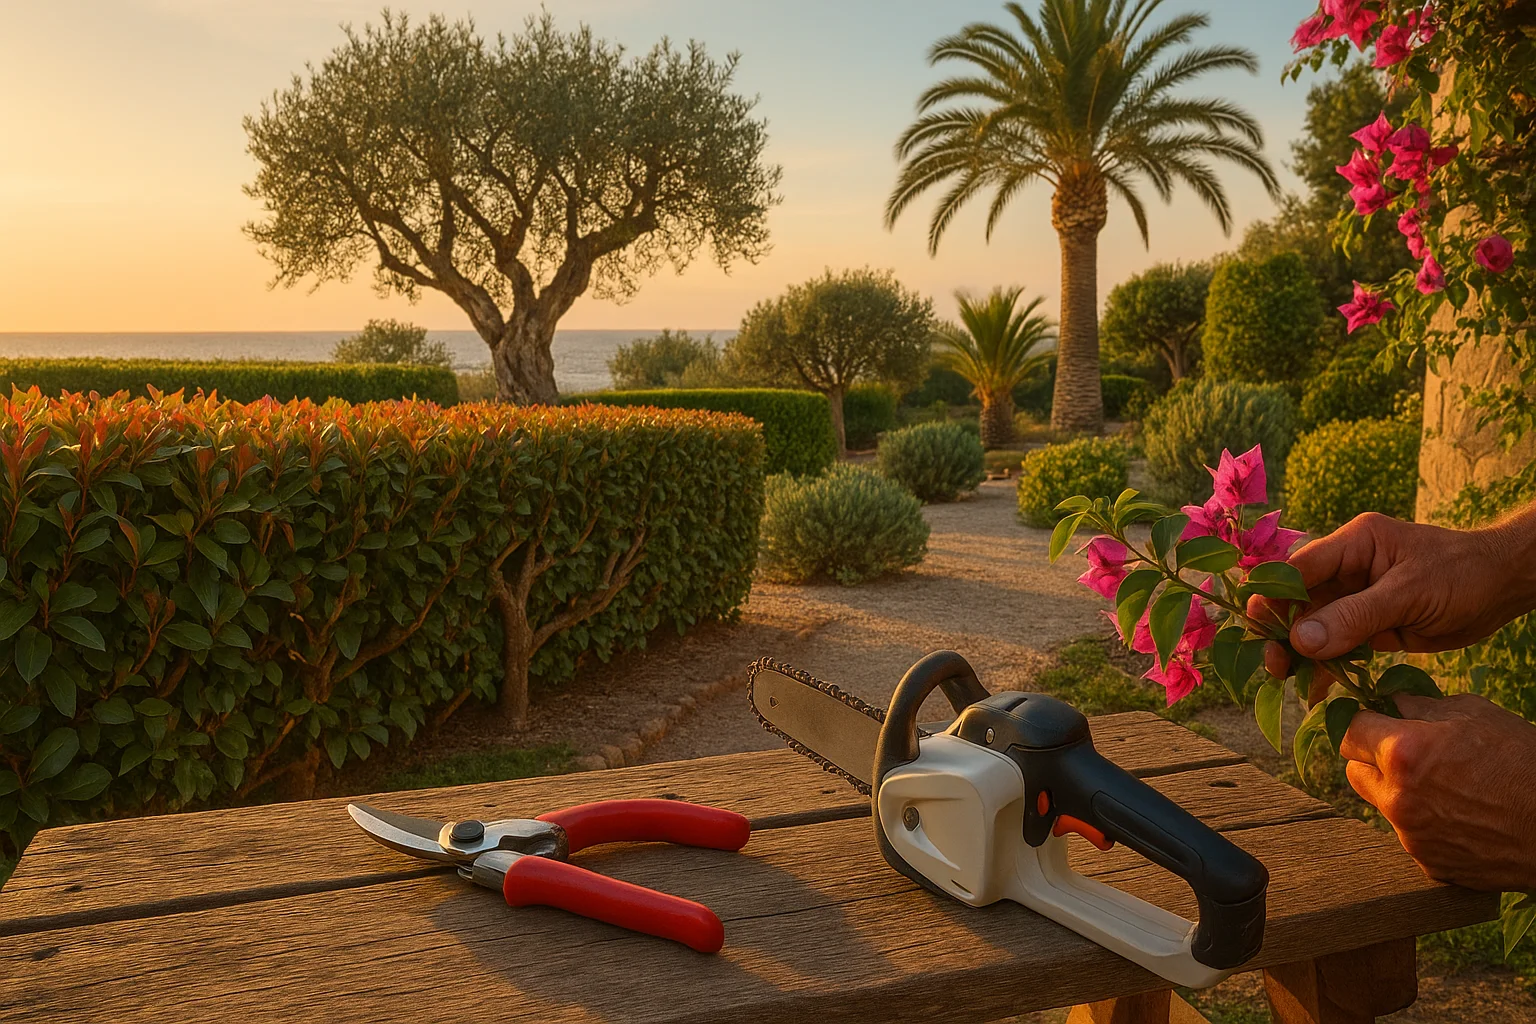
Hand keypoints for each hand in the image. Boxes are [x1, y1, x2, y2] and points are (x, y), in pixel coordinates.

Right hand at [1248, 511, 1535, 701]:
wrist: (1503, 588)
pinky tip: (1316, 691)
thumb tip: (1301, 641)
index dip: (1271, 597)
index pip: (1297, 569)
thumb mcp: (1408, 593)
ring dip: (1300, 655)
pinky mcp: (1370, 625)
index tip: (1256, 629)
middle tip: (1274, 666)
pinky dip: (1327, 668)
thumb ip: (1355, 617)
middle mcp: (1347, 570)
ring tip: (1289, 683)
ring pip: (1314, 628)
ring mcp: (1357, 599)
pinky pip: (1338, 647)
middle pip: (1298, 602)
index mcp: (1352, 545)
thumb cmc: (1461, 574)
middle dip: (1282, 633)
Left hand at [1340, 693, 1535, 890]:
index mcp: (1403, 753)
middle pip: (1354, 772)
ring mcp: (1411, 836)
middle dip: (1372, 759)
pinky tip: (1461, 816)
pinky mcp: (1429, 864)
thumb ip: (1422, 706)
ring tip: (1446, 786)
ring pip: (1383, 805)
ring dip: (1400, 792)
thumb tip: (1393, 703)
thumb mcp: (1476, 714)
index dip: (1365, 723)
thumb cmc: (1524, 762)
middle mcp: (1397, 798)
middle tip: (1408, 754)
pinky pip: (1412, 835)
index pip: (1349, 731)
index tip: (1379, 722)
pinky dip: (1426, 824)